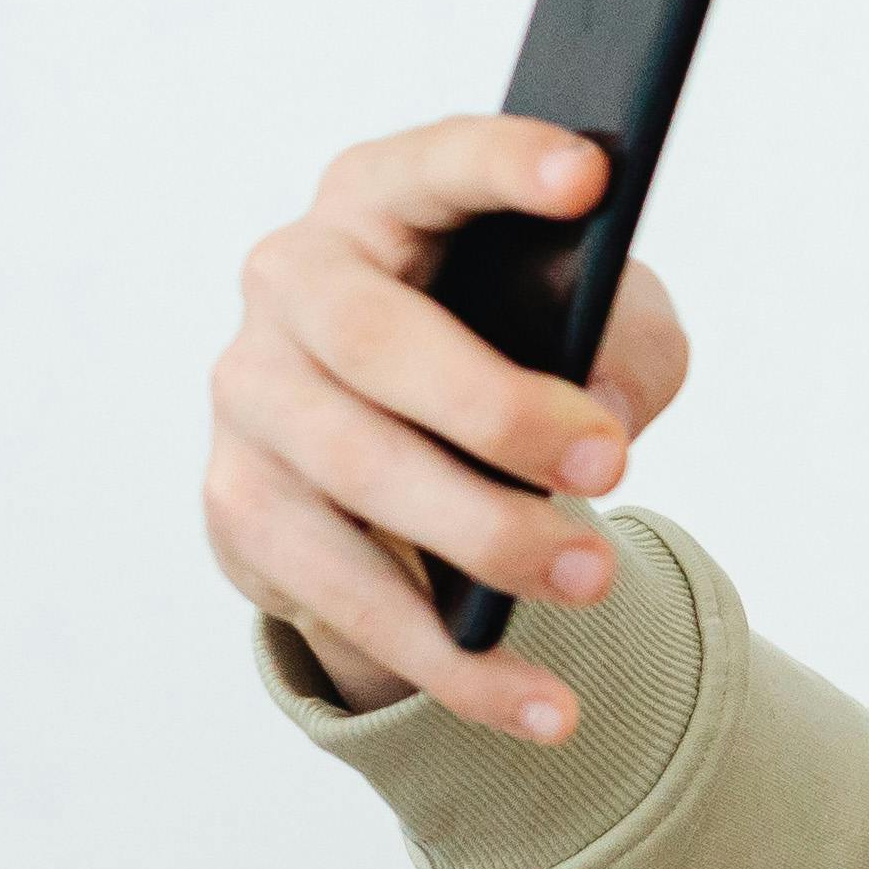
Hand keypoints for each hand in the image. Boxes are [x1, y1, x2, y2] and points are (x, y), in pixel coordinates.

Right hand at [202, 116, 697, 731]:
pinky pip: (349, 598)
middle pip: (377, 339)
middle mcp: (289, 285)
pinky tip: (543, 704)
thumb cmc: (510, 360)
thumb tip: (603, 417)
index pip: (433, 164)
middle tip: (606, 465)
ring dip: (484, 538)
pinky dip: (456, 663)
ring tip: (591, 581)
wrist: (403, 475)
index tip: (593, 177)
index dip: (504, 164)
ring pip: (360, 476)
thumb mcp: (596, 331)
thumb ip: (624, 346)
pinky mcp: (244, 513)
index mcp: (377, 204)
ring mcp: (251, 401)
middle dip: (497, 407)